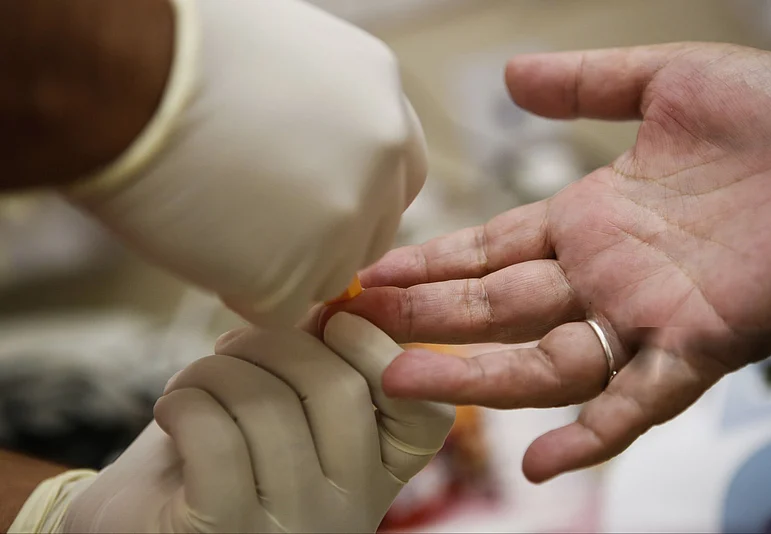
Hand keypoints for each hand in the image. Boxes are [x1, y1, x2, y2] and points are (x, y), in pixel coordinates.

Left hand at [52, 314, 452, 532]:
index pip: (426, 417)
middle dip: (274, 342)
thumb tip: (336, 300)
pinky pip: (215, 438)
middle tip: (234, 347)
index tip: (334, 321)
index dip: (381, 351)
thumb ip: (315, 362)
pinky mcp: (224, 533)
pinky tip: (173, 410)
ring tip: (193, 385)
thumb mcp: (279, 406)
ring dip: (215, 373)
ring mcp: (292, 527)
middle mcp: (349, 510)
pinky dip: (184, 403)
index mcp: (375, 476)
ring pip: (268, 406)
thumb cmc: (216, 455)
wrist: (148, 524)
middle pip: (338, 389)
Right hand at [67, 0, 425, 325]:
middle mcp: (382, 156)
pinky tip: (203, 246)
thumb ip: (330, 115)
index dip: (355, 197)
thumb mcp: (289, 59)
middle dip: (324, 240)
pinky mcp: (298, 272)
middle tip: (259, 224)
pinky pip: (282, 307)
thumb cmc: (182, 52)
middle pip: (372, 232)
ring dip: (282, 267)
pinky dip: (244, 292)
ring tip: (218, 223)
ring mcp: (346, 217)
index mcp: (381, 97)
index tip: (311, 203)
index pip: (399, 175)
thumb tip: (324, 163)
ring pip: (330, 275)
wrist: (126, 77)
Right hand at [327, 43, 770, 481]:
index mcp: (591, 219)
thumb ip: (587, 85)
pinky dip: (592, 434)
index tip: (373, 275)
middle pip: (496, 307)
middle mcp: (604, 275)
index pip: (490, 249)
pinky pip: (638, 401)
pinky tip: (541, 462)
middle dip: (425, 317)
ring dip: (474, 374)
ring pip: (543, 359)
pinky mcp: (700, 343)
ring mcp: (646, 315)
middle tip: (355, 327)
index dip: (431, 264)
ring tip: (401, 380)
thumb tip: (510, 76)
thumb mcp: (666, 82)